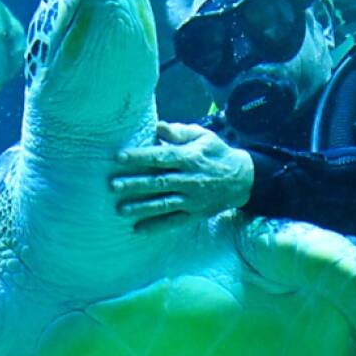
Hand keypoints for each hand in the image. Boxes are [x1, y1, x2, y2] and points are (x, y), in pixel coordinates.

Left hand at [111, 121, 253, 232]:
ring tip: (120, 210)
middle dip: (135, 184)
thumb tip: (158, 126)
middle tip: (113, 186)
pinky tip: (138, 229)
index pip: (161, 156)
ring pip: (163, 203)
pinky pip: (173, 222)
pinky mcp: (194, 214)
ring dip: (141, 207)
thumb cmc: (216, 153)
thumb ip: (179, 132)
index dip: (140, 157)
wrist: (242, 179)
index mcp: (189, 158)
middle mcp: (189, 179)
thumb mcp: (203, 136)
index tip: (119, 157)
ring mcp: (191, 199)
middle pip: (159, 182)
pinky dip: (156, 226)